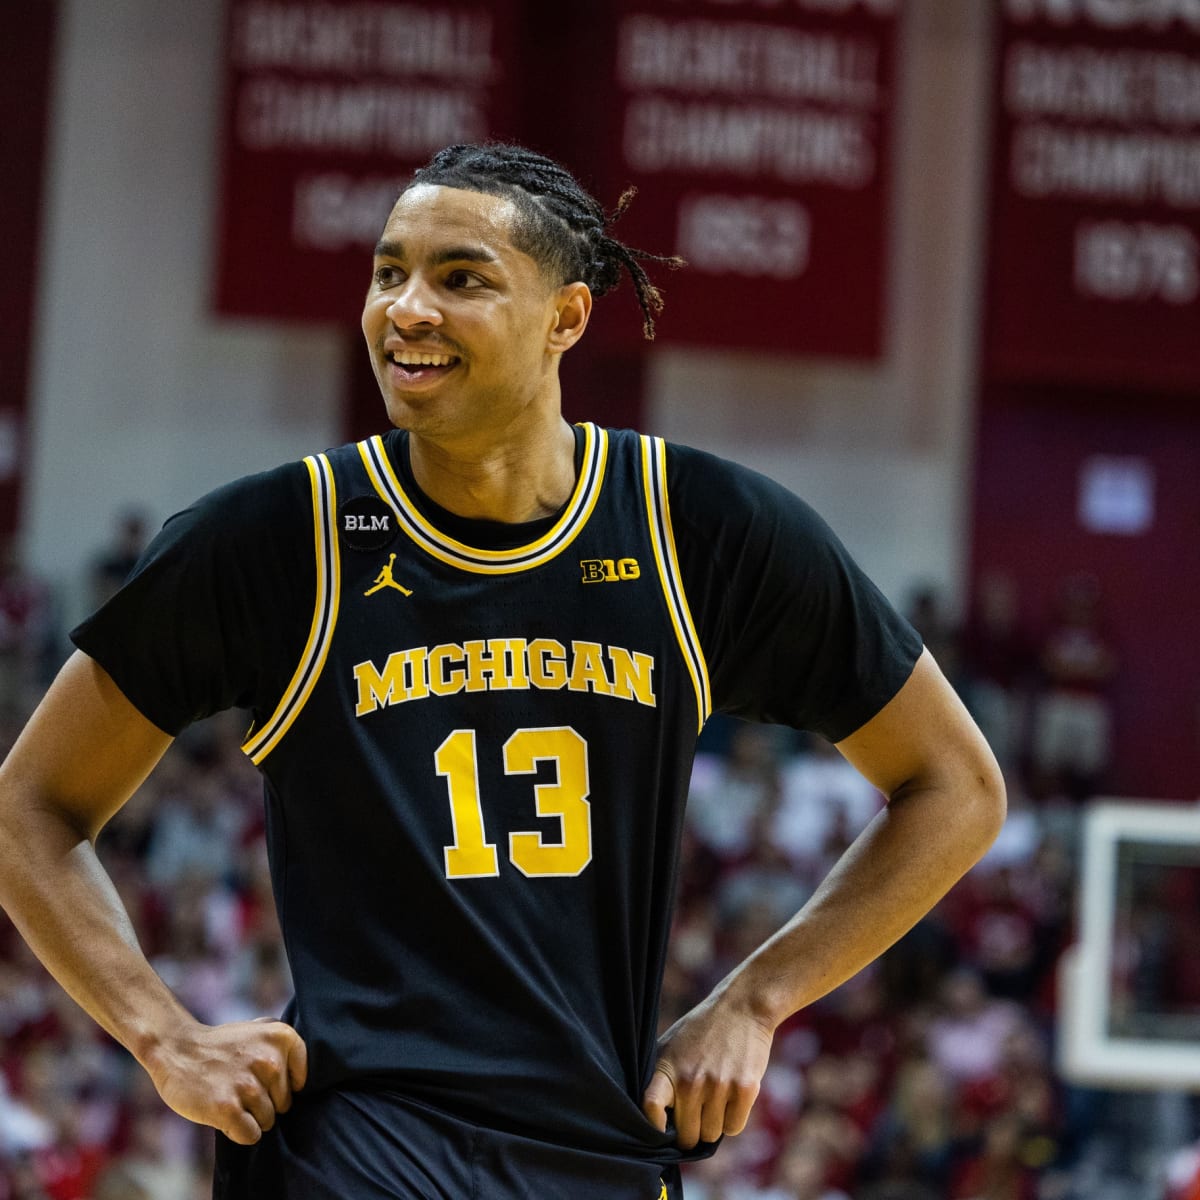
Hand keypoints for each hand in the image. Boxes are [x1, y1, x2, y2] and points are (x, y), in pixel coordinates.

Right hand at [144, 1016, 307, 1144]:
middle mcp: (269, 1059)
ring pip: (268, 1121)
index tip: (262, 1079)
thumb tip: (304, 1077)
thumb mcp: (258, 1030)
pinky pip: (251, 1135)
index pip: (300, 1081)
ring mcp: (247, 1084)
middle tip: (240, 1089)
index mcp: (281, 1036)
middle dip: (264, 1103)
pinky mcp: (227, 1108)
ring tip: (230, 1098)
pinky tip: (225, 1115)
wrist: (176, 1049)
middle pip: (284, 1104)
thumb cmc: (221, 1046)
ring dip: (250, 1118)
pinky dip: (239, 1132)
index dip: (282, 1087)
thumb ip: (282, 1046)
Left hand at [642, 990, 773, 1149]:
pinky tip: (731, 1097)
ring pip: (711, 1135)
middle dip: (691, 1130)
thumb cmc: (702, 1029)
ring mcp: (718, 1086)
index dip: (654, 1127)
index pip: (651, 1106)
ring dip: (713, 1123)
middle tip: (696, 1113)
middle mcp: (691, 1080)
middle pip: (687, 1135)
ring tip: (715, 1097)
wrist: (741, 1007)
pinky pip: (733, 1128)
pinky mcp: (744, 1089)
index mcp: (668, 1067)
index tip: (661, 1131)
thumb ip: (660, 1077)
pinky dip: (732, 1119)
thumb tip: (652, 1116)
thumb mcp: (672, 1045)